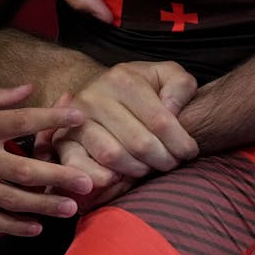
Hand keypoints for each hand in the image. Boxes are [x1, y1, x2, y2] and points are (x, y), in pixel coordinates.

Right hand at [0, 84, 91, 236]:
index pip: (24, 122)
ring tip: (71, 208)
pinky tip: (35, 228)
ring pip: (13, 199)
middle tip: (89, 180)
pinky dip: (14, 226)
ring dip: (45, 204)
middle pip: (27, 168)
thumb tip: (29, 89)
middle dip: (61, 175)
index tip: (81, 117)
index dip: (54, 118)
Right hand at [49, 61, 197, 198]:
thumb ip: (179, 85)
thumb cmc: (139, 88)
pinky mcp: (63, 139)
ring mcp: (76, 119)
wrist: (98, 90)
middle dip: (164, 160)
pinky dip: (100, 178)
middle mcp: (94, 96)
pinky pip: (80, 165)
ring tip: (148, 167)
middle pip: (140, 143)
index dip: (181, 144)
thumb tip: (173, 109)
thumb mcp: (165, 75)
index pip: (161, 121)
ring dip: (138, 170)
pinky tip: (119, 179)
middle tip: (172, 163)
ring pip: (113, 156)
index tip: (190, 152)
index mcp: (122, 79)